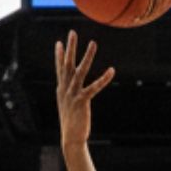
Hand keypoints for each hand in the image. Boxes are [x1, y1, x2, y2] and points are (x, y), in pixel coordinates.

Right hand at [54, 31, 115, 150]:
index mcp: (61, 89)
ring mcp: (73, 94)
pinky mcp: (82, 101)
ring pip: (80, 71)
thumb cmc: (71, 123)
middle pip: (67, 64)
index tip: (59, 42)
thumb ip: (67, 94)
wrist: (71, 138)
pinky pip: (94, 87)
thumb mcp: (67, 105)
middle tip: (72, 33)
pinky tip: (111, 71)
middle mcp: (65, 89)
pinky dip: (103, 79)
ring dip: (87, 56)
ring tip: (93, 43)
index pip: (60, 68)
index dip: (59, 55)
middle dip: (70, 48)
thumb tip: (66, 88)